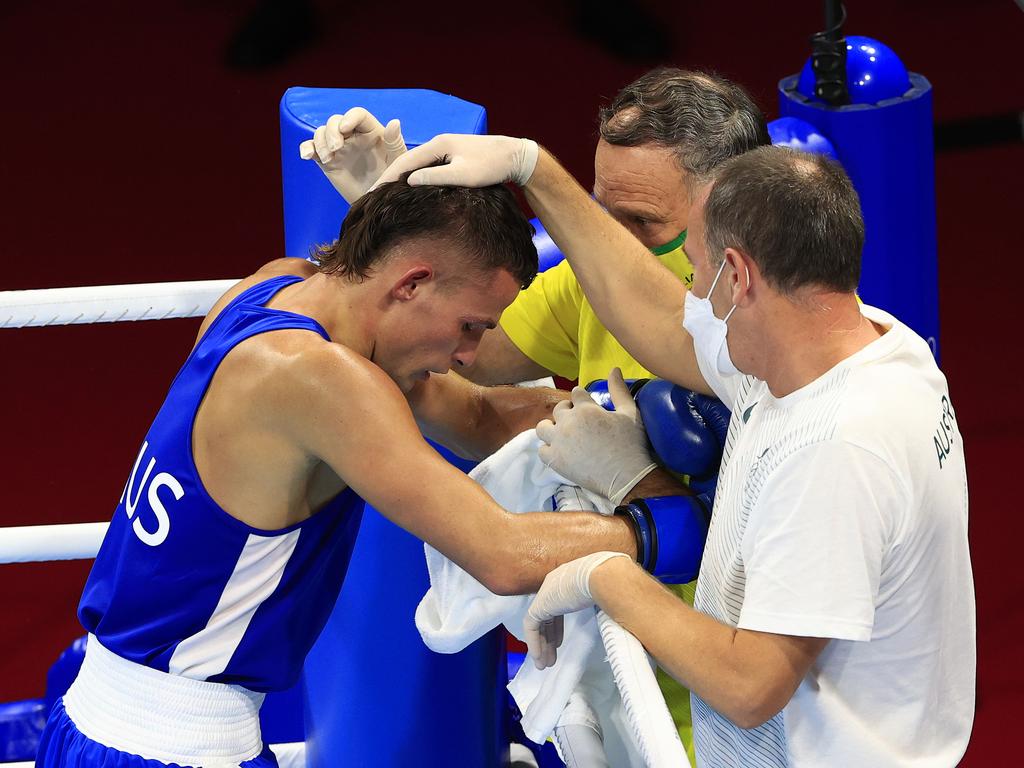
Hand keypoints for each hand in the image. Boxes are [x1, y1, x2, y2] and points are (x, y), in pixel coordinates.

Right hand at [298, 107, 406, 202]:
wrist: (378, 203)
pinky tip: (306, 156)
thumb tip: (394, 122)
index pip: (357, 115)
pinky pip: (312, 149)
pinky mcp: (328, 162)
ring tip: (327, 158)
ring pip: (321, 133)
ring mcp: (338, 148)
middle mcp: (353, 136)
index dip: (349, 118)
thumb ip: (394, 143)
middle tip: (336, 148)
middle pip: (335, 121)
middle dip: (332, 132)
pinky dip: (306, 148)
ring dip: (320, 142)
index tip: (345, 129)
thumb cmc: (392, 180)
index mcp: (371, 131)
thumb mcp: (397, 162)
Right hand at [373, 133, 538, 187]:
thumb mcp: (462, 175)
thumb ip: (435, 178)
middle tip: (371, 196)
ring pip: (417, 165)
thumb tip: (409, 181)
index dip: (386, 177)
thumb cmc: (491, 167)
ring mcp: (446, 150)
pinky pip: (428, 168)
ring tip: (386, 195)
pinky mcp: (453, 157)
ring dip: (401, 179)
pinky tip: (411, 190)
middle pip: (407, 162)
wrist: (514, 157)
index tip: (372, 193)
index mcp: (438, 145)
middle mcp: (439, 144)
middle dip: (388, 178)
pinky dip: (416, 178)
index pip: (404, 162)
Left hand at [524, 551, 629, 668]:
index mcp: (568, 580)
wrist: (603, 577)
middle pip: (547, 616)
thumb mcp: (606, 596)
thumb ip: (603, 606)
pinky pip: (532, 626)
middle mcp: (554, 585)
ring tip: (544, 664)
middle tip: (551, 658)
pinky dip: (535, 643)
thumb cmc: (611, 586)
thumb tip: (618, 618)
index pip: (557, 606)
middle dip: (549, 639)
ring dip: (541, 645)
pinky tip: (539, 658)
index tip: (560, 643)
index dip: (557, 627)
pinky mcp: (540, 604)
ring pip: (538, 624)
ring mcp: (546, 594)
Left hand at [537, 368, 656, 505]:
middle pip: (559, 409)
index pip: (576, 393)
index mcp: (586, 408)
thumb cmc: (632, 444)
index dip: (582, 399)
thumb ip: (619, 390)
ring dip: (551, 428)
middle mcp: (568, 422)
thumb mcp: (630, 413)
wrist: (627, 476)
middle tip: (579, 423)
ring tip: (563, 435)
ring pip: (543, 427)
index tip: (588, 407)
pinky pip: (542, 450)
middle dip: (567, 412)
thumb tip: (614, 368)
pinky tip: (561, 452)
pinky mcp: (555, 460)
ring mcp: (559, 442)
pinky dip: (549, 449)